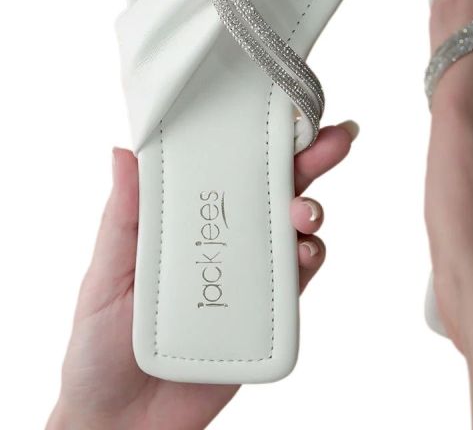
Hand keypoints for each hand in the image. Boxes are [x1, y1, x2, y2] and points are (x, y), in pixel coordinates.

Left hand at [48, 122, 356, 429]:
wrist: (123, 422)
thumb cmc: (101, 343)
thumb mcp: (106, 273)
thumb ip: (123, 217)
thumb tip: (124, 152)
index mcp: (191, 219)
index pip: (231, 167)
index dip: (261, 137)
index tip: (287, 109)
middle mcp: (228, 239)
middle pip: (276, 188)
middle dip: (311, 158)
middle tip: (336, 139)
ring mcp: (251, 274)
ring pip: (295, 228)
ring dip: (311, 209)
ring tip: (305, 212)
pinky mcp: (268, 312)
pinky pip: (298, 280)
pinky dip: (310, 260)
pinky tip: (306, 254)